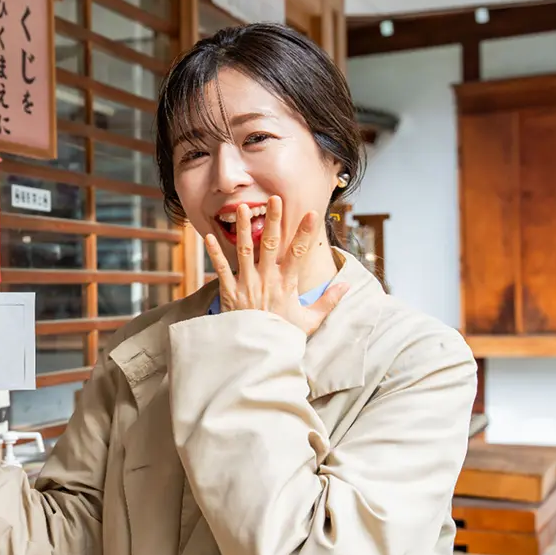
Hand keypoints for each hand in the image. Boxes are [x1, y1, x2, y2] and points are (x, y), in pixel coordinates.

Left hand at [204, 196, 348, 335]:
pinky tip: (208, 236)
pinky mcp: (229, 293)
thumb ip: (328, 302)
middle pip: (270, 244)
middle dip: (272, 220)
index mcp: (287, 285)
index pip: (299, 253)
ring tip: (241, 208)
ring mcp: (246, 285)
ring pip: (244, 251)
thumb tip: (346, 286)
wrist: (257, 355)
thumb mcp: (310, 321)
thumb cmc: (283, 337)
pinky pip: (221, 269)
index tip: (311, 214)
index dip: (305, 233)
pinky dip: (214, 253)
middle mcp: (266, 280)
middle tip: (274, 199)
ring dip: (242, 228)